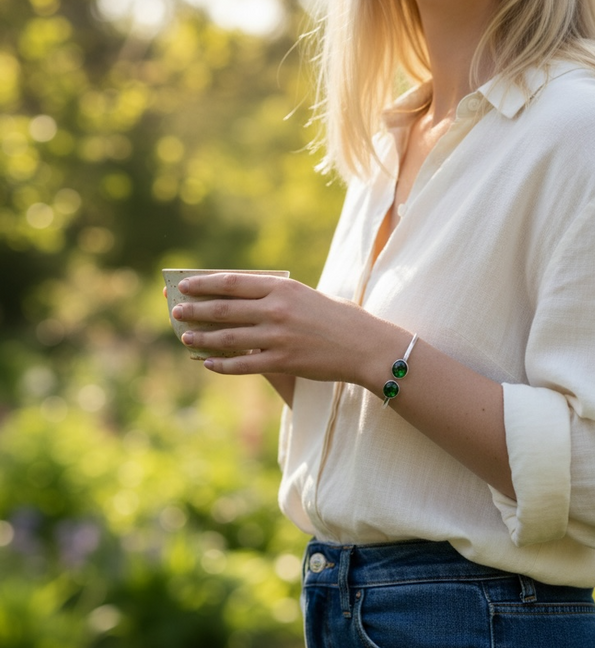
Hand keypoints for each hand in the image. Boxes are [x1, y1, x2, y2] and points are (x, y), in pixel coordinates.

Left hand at [170, 272, 401, 384]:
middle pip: (223, 309)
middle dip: (195, 311)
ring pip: (228, 338)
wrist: (365, 346)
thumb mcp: (306, 296)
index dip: (204, 284)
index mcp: (282, 288)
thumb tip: (239, 300)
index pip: (232, 283)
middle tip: (176, 312)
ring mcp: (278, 337)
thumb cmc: (338, 318)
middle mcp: (276, 310)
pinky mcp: (283, 361)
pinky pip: (243, 364)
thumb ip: (276, 296)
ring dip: (202, 338)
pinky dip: (222, 364)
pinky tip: (208, 363)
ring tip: (185, 337)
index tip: (184, 285)